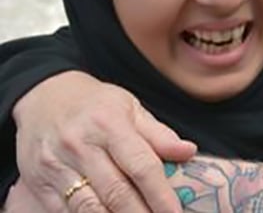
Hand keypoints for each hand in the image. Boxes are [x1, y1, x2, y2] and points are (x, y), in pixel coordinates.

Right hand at [12, 71, 196, 212]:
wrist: (44, 97)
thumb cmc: (95, 104)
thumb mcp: (130, 107)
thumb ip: (158, 134)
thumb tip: (189, 152)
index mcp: (108, 123)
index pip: (141, 165)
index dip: (161, 194)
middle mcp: (79, 145)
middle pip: (116, 192)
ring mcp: (55, 166)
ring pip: (89, 207)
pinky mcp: (38, 183)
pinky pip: (65, 211)